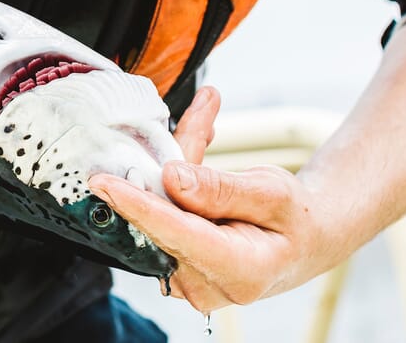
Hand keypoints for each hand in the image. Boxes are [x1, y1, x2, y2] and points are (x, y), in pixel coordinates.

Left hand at [89, 86, 338, 309]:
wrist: (304, 241)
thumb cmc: (294, 216)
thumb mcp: (272, 192)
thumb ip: (220, 187)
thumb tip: (170, 176)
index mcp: (242, 271)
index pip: (177, 235)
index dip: (138, 206)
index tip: (102, 182)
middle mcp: (208, 285)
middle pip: (162, 220)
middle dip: (159, 168)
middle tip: (179, 120)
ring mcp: (188, 282)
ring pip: (157, 215)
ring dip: (166, 172)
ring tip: (202, 125)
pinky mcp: (173, 269)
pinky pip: (158, 220)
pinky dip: (168, 187)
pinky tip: (190, 152)